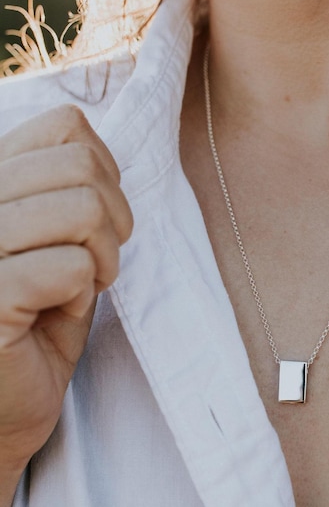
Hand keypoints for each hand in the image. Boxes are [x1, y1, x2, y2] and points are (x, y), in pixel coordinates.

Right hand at [0, 105, 132, 476]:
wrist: (7, 404)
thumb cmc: (41, 317)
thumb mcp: (59, 238)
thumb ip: (68, 185)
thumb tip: (96, 145)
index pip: (65, 127)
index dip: (105, 172)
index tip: (98, 220)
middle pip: (82, 165)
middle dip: (115, 220)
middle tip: (97, 263)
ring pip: (83, 210)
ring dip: (103, 258)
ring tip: (79, 287)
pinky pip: (72, 267)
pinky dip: (83, 294)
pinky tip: (53, 314)